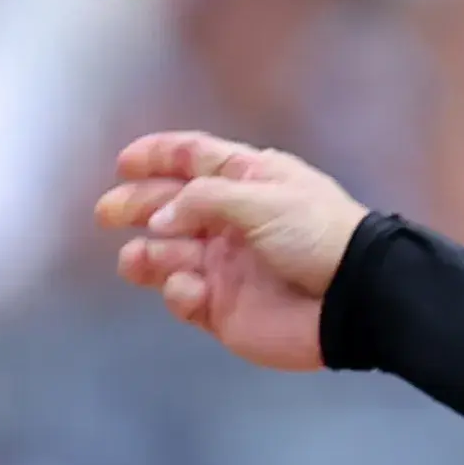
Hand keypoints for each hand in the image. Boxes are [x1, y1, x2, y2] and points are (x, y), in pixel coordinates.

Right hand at [95, 131, 368, 370]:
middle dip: (136, 206)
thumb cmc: (318, 236)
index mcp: (248, 183)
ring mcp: (225, 266)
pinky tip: (190, 288)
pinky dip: (177, 290)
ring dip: (146, 254)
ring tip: (136, 261)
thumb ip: (204, 201)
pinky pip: (183, 296)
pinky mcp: (222, 308)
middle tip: (107, 213)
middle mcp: (231, 221)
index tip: (123, 162)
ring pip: (166, 254)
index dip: (157, 156)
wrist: (355, 299)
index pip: (194, 159)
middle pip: (168, 207)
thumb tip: (158, 218)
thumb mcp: (264, 199)